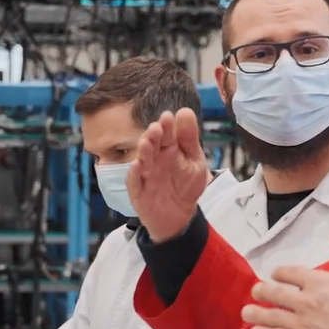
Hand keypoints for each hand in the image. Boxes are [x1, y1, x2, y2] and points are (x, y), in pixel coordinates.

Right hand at [129, 108, 209, 242]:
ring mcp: (145, 174)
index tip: (168, 116)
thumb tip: (185, 112)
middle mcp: (155, 159)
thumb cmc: (186, 187)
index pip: (167, 134)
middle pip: (152, 144)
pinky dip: (134, 173)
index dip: (166, 125)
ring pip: (141, 159)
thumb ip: (189, 139)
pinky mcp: (137, 190)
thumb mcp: (195, 161)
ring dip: (143, 150)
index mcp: (169, 149)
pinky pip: (134, 181)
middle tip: (157, 128)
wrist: (179, 217)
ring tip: (147, 142)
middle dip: (153, 135)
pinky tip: (138, 165)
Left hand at [241, 235, 328, 328]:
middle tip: (256, 291)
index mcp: (320, 281)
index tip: (276, 274)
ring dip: (255, 312)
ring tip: (247, 311)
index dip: (280, 272)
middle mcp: (306, 301)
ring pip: (270, 316)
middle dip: (262, 291)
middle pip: (274, 293)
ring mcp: (302, 324)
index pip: (290, 273)